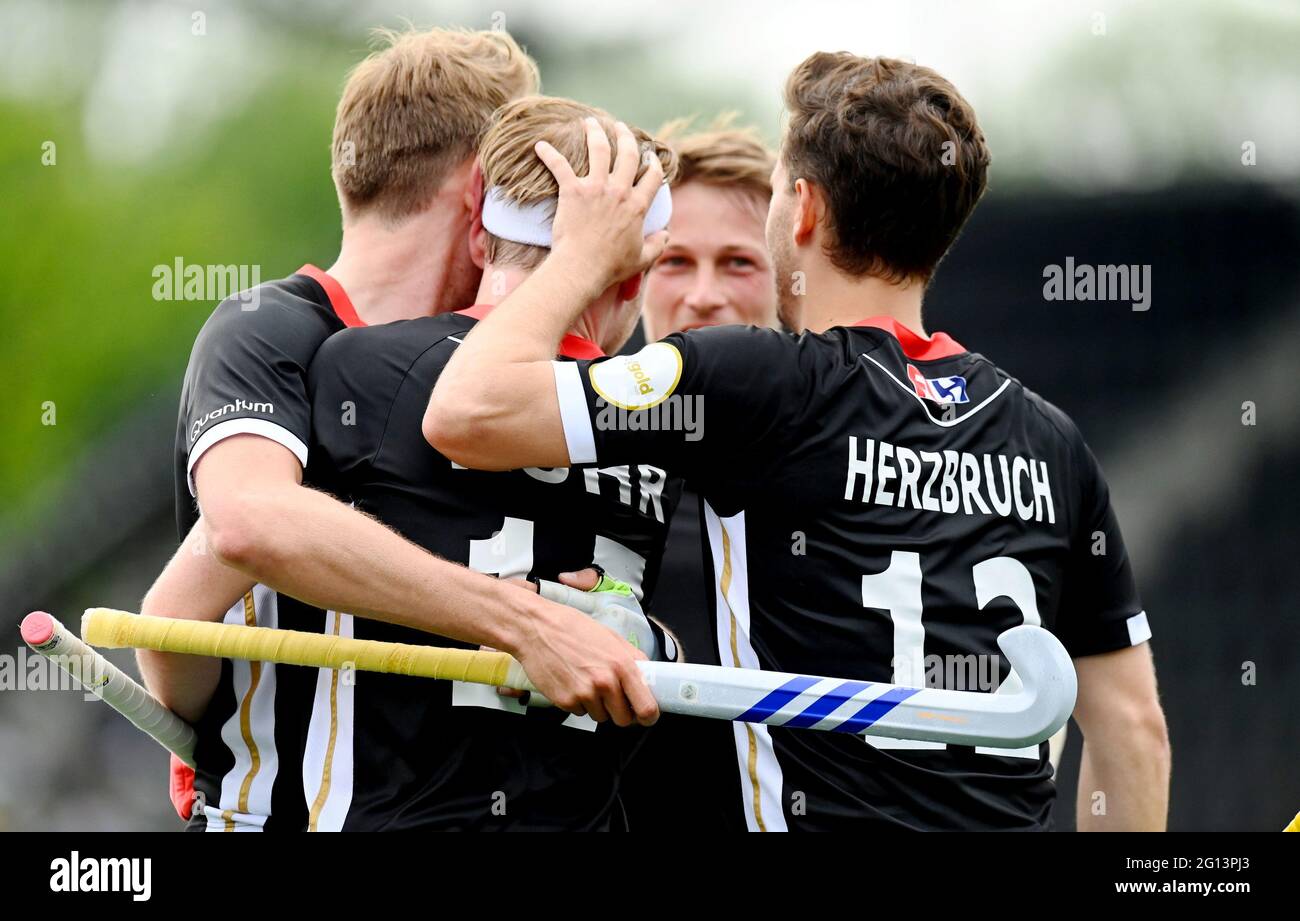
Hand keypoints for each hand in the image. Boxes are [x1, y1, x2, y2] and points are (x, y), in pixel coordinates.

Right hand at [508, 573, 658, 727]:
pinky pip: (579, 712)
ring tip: (586, 682)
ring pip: (601, 717)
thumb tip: (647, 679)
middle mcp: (605, 682)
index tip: (646, 715)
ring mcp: (584, 694)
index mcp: (622, 665)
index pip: (647, 708)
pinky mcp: (565, 701)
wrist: (536, 628)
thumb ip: (631, 660)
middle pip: (624, 720)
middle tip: (612, 696)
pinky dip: (578, 703)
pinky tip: (571, 682)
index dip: (648, 716)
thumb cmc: (572, 628)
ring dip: (597, 706)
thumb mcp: (611, 638)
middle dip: (620, 712)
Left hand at [535, 117, 667, 293]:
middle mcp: (619, 191)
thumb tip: (665, 234)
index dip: (654, 164)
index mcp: (637, 206)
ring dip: (595, 132)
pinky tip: (540, 146)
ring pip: (599, 149)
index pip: (653, 177)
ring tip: (590, 122)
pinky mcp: (572, 190)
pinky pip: (559, 165)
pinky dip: (548, 154)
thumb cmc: (611, 267)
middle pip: (628, 154)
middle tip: (621, 127)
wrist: (582, 268)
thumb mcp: (642, 259)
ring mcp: (595, 188)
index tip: (650, 156)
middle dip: (626, 136)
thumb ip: (657, 245)